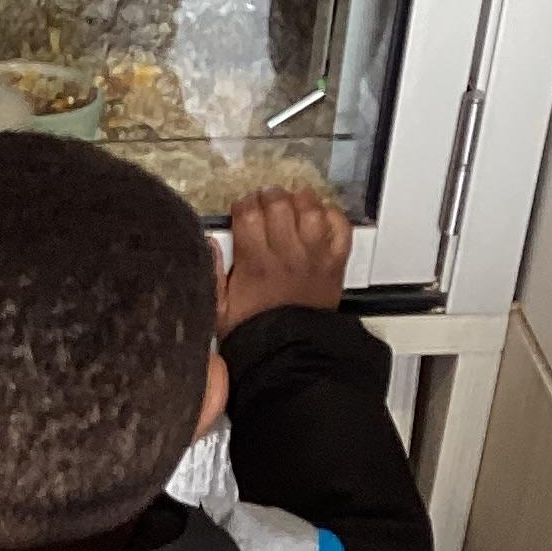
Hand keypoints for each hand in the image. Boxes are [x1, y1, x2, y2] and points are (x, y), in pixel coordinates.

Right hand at [217, 189, 350, 331]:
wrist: (288, 353)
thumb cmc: (255, 332)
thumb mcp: (219, 308)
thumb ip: (212, 274)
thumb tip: (210, 243)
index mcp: (255, 263)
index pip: (249, 213)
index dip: (245, 205)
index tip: (243, 210)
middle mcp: (286, 254)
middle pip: (280, 204)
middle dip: (271, 197)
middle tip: (268, 202)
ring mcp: (314, 257)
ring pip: (311, 209)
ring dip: (302, 200)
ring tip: (295, 204)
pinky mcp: (335, 263)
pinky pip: (340, 227)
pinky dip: (333, 216)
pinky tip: (321, 218)